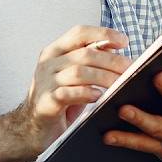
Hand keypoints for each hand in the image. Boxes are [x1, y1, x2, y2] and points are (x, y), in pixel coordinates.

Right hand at [15, 25, 131, 151]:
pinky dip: (86, 93)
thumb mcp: (73, 76)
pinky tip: (99, 97)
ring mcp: (44, 82)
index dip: (103, 33)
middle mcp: (48, 63)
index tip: (124, 41)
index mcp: (55, 51)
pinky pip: (67, 93)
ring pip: (79, 72)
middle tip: (130, 70)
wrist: (31, 128)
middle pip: (85, 54)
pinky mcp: (45, 102)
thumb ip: (89, 61)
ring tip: (120, 85)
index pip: (79, 33)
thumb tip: (118, 49)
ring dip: (104, 78)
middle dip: (112, 61)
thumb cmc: (58, 100)